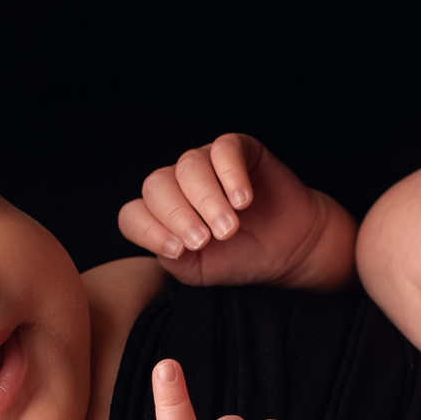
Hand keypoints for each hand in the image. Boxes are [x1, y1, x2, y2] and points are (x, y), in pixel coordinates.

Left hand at [117, 132, 355, 289]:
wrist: (288, 248)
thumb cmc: (239, 257)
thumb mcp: (199, 271)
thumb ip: (175, 259)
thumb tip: (166, 241)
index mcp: (160, 214)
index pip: (133, 215)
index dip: (149, 231)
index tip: (179, 252)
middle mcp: (176, 184)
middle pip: (155, 186)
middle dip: (179, 215)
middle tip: (206, 239)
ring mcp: (205, 163)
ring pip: (188, 167)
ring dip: (207, 199)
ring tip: (229, 226)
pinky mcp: (237, 149)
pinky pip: (224, 149)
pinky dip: (230, 175)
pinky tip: (242, 201)